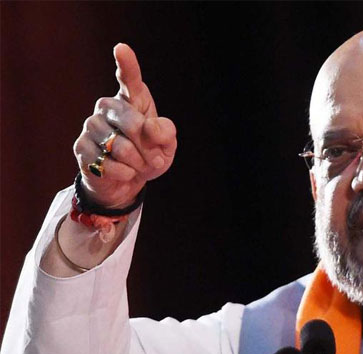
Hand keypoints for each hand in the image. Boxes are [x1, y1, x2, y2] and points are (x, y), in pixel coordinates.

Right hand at [73, 43, 176, 207]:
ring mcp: (91, 126)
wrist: (129, 181)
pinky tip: (124, 172)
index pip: (129, 79)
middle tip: (155, 159)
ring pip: (119, 146)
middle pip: (132, 122)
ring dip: (137, 162)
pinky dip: (124, 173)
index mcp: (132, 100)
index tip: (121, 48)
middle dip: (149, 147)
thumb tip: (150, 127)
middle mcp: (107, 107)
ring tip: (139, 166)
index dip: (126, 64)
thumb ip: (165, 133)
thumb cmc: (150, 156)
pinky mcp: (81, 147)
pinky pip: (108, 164)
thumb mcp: (167, 146)